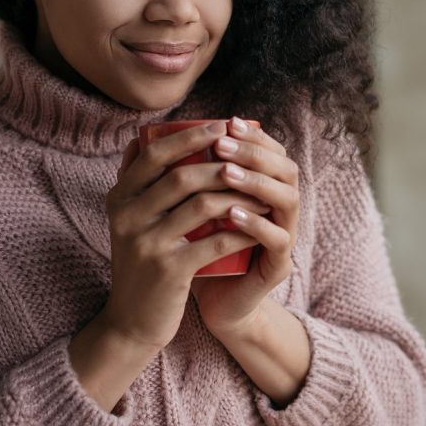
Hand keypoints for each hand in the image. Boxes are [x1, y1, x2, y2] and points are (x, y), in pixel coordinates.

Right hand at [98, 120, 268, 351]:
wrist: (130, 322)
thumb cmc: (140, 263)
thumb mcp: (127, 221)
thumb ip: (135, 182)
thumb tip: (142, 135)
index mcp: (119, 199)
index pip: (154, 154)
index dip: (190, 136)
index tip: (222, 125)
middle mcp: (128, 217)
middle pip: (182, 176)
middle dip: (222, 161)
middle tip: (250, 156)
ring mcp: (148, 244)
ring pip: (203, 205)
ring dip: (239, 194)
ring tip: (262, 190)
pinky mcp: (169, 271)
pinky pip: (215, 241)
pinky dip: (241, 230)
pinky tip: (259, 224)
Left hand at [191, 117, 300, 339]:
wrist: (212, 303)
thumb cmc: (198, 251)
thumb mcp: (186, 211)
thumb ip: (175, 178)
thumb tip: (138, 142)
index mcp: (264, 190)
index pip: (270, 150)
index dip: (253, 135)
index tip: (227, 122)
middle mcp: (280, 209)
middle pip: (285, 168)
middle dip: (253, 153)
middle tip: (223, 145)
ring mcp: (284, 236)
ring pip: (286, 199)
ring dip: (256, 183)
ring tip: (226, 173)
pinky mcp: (278, 266)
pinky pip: (276, 239)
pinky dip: (255, 224)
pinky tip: (232, 215)